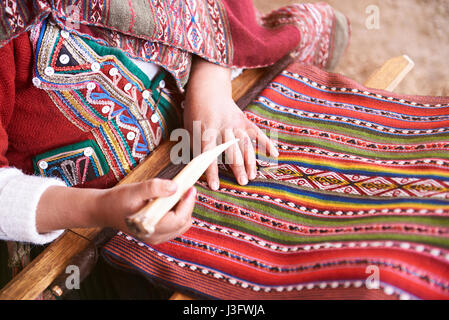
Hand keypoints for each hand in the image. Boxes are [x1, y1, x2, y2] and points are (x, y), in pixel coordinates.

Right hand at [95, 179, 196, 243]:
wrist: (103, 210)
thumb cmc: (117, 200)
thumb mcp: (135, 190)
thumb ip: (155, 188)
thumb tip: (175, 187)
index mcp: (150, 228)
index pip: (178, 219)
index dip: (188, 203)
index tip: (191, 188)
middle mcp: (155, 237)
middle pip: (183, 222)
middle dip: (187, 205)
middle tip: (186, 187)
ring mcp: (156, 238)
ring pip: (181, 225)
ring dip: (183, 208)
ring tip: (178, 193)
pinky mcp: (157, 234)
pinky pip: (175, 225)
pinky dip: (177, 212)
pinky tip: (171, 200)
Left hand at [184, 58, 277, 189]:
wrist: (207, 89)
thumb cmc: (194, 113)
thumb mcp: (188, 129)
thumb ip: (193, 148)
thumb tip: (195, 170)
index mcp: (206, 132)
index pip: (209, 156)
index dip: (212, 172)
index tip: (215, 186)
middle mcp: (223, 128)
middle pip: (232, 151)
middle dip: (238, 168)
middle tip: (243, 183)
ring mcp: (236, 124)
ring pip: (245, 144)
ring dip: (250, 161)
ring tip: (253, 176)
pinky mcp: (245, 121)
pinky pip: (257, 133)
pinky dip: (266, 143)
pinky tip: (273, 155)